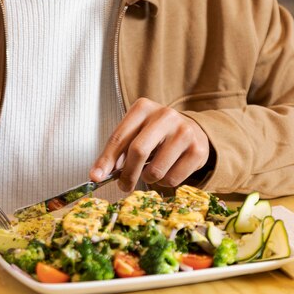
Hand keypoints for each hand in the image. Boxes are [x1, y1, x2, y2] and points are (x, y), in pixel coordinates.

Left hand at [90, 97, 209, 191]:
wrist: (192, 130)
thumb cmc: (156, 133)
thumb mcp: (136, 133)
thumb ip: (119, 150)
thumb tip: (99, 174)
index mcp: (143, 108)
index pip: (119, 136)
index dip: (106, 160)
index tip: (96, 177)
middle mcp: (165, 115)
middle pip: (138, 151)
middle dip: (127, 174)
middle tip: (124, 186)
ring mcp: (184, 131)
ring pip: (156, 170)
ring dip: (148, 179)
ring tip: (151, 171)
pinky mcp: (197, 149)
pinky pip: (172, 179)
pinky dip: (164, 182)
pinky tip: (167, 170)